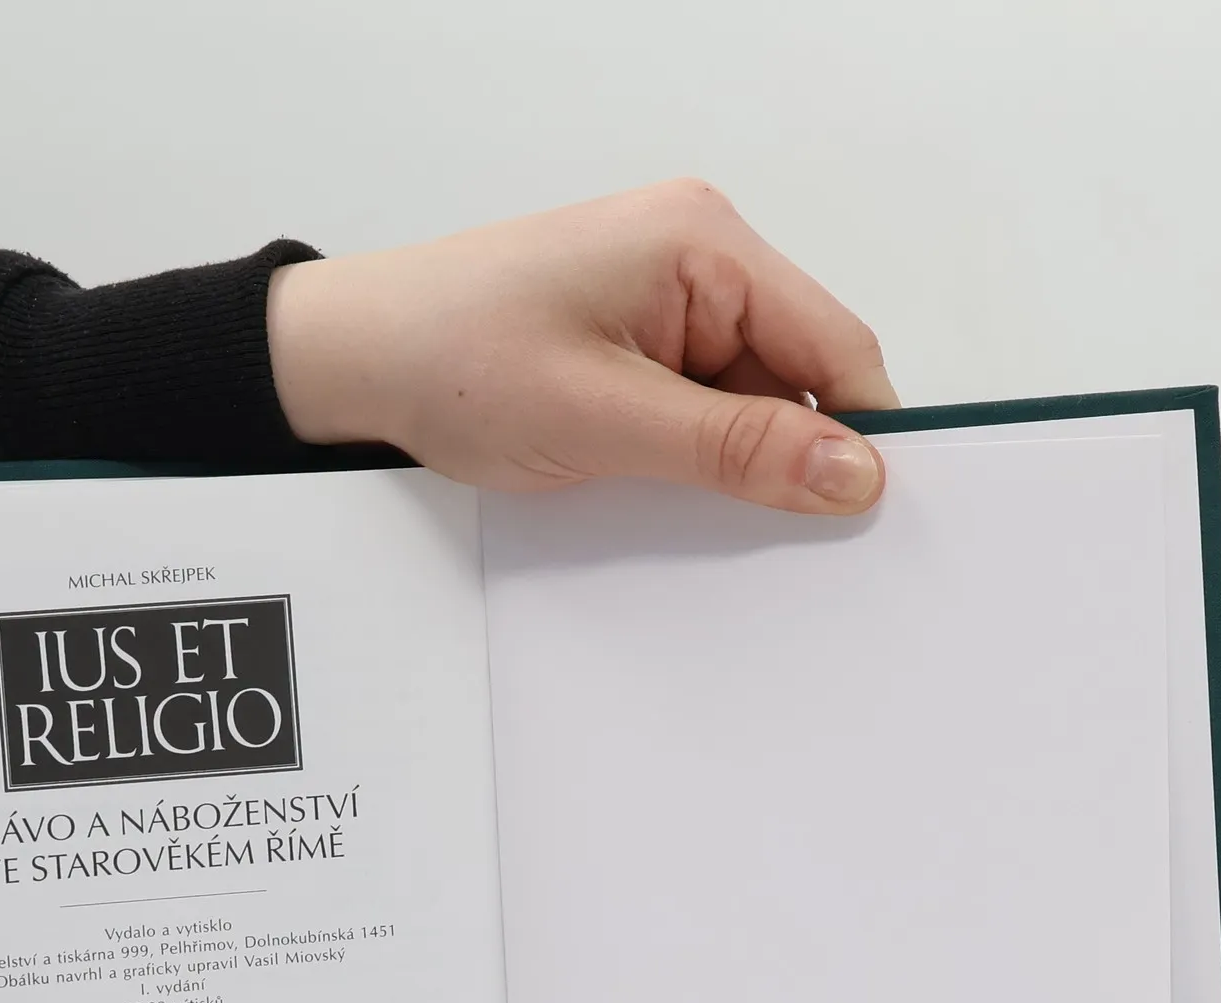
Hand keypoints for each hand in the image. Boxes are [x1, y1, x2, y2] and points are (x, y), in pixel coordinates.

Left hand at [267, 178, 897, 515]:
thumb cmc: (453, 359)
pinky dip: (690, 454)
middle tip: (764, 539)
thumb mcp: (606, 419)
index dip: (862, 434)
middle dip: (786, 456)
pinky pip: (699, 404)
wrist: (352, 357)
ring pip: (749, 399)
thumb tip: (854, 473)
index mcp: (706, 243)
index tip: (868, 519)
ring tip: (668, 499)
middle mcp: (698, 255)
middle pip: (798, 376)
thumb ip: (736, 448)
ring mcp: (666, 296)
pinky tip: (650, 486)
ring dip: (728, 461)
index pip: (836, 346)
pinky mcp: (635, 336)